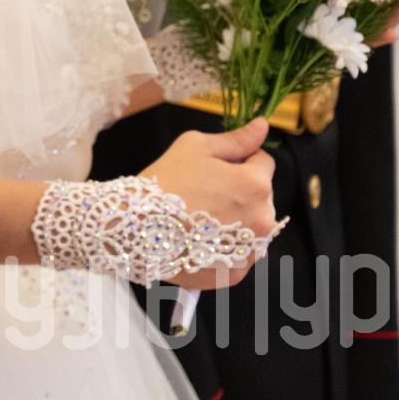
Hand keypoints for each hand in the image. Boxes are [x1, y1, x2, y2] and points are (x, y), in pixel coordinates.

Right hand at [140, 118, 277, 290]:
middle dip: (239, 192)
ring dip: (235, 221)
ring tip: (199, 220)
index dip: (238, 161)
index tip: (213, 169)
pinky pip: (237, 255)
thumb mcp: (196, 147)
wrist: (134, 226)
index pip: (263, 163)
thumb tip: (263, 125)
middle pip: (260, 197)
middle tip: (202, 194)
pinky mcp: (234, 274)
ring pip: (251, 228)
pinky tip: (199, 240)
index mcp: (256, 184)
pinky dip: (223, 248)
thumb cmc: (165, 181)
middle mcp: (263, 220)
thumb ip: (235, 139)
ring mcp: (250, 251)